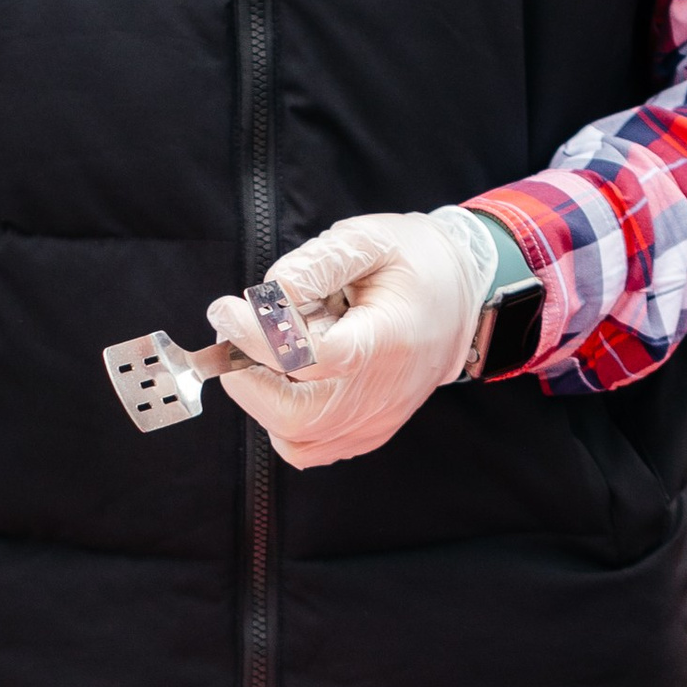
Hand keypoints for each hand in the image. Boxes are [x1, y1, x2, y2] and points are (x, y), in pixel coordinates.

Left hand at [207, 208, 491, 468]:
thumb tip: (266, 296)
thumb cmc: (412, 265)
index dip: (260, 339)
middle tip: (233, 333)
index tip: (227, 309)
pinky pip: (307, 447)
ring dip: (261, 395)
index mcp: (388, 340)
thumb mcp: (369, 240)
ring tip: (266, 348)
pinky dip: (278, 417)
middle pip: (296, 415)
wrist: (459, 301)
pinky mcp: (367, 434)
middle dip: (247, 376)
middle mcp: (384, 393)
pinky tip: (285, 376)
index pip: (313, 360)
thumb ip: (316, 263)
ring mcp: (375, 421)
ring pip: (295, 437)